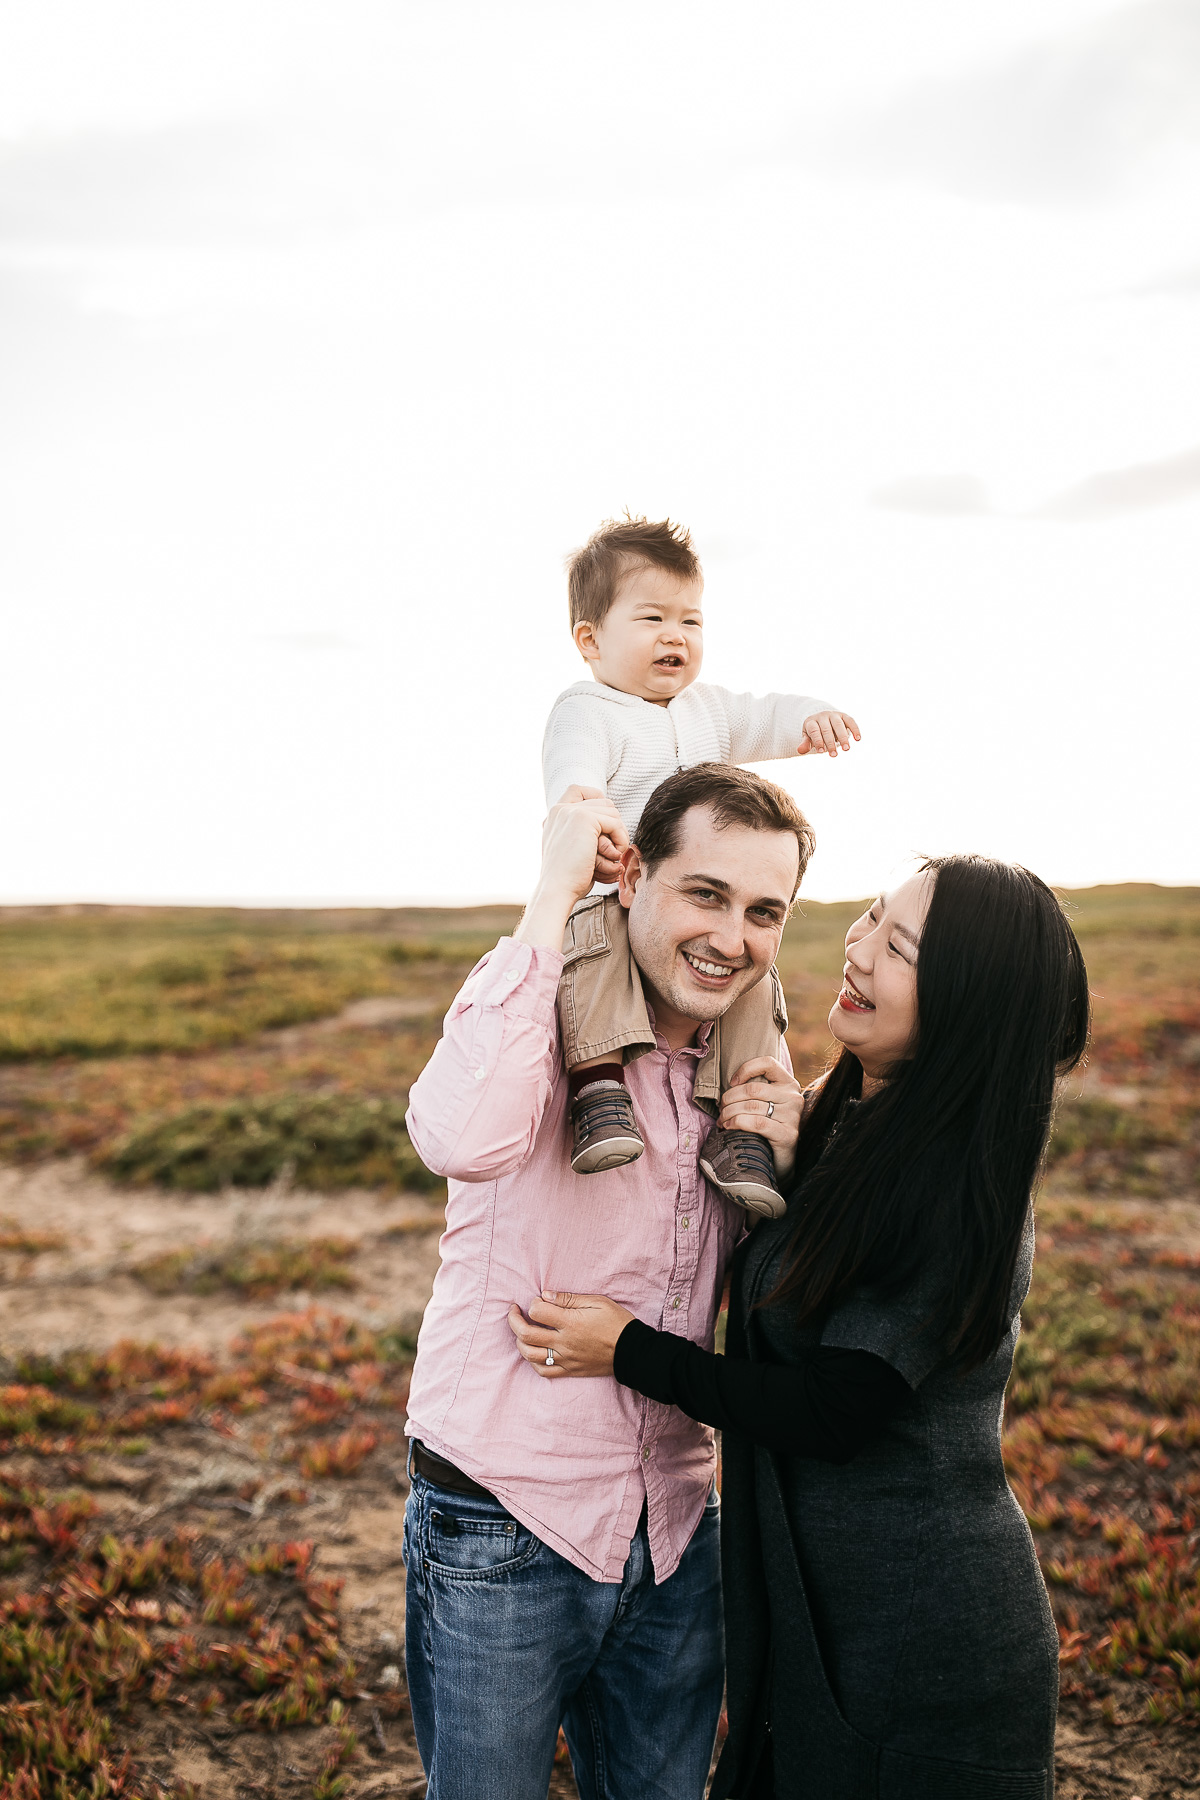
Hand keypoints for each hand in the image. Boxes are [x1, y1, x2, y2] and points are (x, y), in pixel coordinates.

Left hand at [507, 1291, 633, 1378]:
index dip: (533, 1302)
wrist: (632, 1352)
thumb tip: (546, 1295)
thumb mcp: (597, 1301)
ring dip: (519, 1341)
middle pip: (526, 1334)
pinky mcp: (569, 1371)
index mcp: (571, 1323)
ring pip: (529, 1354)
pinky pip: (543, 1370)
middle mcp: (564, 1343)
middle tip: (514, 1310)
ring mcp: (565, 1359)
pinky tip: (532, 1352)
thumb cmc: (617, 1322)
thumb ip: (569, 1299)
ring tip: (521, 1331)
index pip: (537, 1312)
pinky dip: (532, 1361)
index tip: (539, 1299)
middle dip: (514, 1320)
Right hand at [514, 789, 628, 949]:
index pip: (578, 790)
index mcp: (555, 815)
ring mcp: (571, 811)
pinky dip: (620, 839)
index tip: (606, 822)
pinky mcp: (584, 818)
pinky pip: (615, 822)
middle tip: (613, 848)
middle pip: (603, 801)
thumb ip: (581, 832)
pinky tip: (614, 856)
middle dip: (614, 824)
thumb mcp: (571, 849)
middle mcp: (561, 809)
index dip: (596, 798)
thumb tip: (610, 822)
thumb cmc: (568, 878)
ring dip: (619, 835)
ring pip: (612, 812)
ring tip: (612, 856)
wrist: (557, 890)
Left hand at [718, 1055, 804, 1184]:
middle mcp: (794, 1097)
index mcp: (789, 1084)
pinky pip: (756, 1123)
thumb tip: (727, 1085)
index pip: (768, 1063)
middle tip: (720, 1110)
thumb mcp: (766, 1103)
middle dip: (729, 1099)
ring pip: (751, 1106)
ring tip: (721, 1121)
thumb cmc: (768, 1128)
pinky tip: (728, 1128)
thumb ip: (755, 1090)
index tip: (732, 1083)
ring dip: (729, 1113)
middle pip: (753, 1089)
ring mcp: (793, 1116)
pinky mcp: (788, 1135)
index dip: (746, 1069)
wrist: (781, 1160)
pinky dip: (737, 1123)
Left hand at [796, 711, 859, 756]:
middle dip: (830, 743)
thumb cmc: (814, 732)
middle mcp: (822, 716)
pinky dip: (855, 729)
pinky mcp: (844, 715)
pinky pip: (850, 721)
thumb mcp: (808, 737)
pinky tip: (858, 739)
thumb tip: (800, 751)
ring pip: (839, 725)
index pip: (814, 731)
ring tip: (846, 749)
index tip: (821, 752)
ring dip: (843, 738)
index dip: (818, 741)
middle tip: (834, 755)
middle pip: (826, 729)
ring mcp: (834, 715)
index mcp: (811, 721)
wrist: (822, 719)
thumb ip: (805, 744)